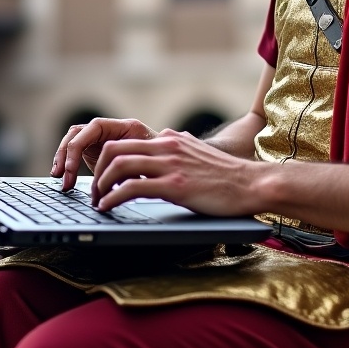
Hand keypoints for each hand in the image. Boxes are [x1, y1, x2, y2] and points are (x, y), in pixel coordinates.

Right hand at [51, 118, 156, 190]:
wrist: (168, 164)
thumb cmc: (161, 164)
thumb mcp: (149, 166)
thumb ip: (130, 173)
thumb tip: (111, 192)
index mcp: (125, 127)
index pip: (94, 127)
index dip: (80, 148)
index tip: (72, 170)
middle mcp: (109, 130)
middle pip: (78, 133)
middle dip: (66, 155)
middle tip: (62, 177)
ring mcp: (101, 139)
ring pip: (74, 142)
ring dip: (63, 159)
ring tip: (59, 179)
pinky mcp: (96, 151)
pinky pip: (77, 153)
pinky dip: (69, 164)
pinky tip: (65, 179)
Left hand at [91, 128, 263, 215]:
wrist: (253, 183)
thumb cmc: (228, 177)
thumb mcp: (196, 155)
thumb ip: (176, 153)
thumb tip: (158, 158)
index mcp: (170, 139)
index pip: (125, 142)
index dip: (106, 161)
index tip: (102, 179)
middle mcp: (167, 146)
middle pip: (114, 149)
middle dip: (97, 171)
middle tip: (95, 192)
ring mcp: (170, 164)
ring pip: (118, 165)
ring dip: (101, 185)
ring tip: (98, 203)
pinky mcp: (175, 185)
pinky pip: (132, 187)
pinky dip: (113, 198)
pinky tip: (109, 208)